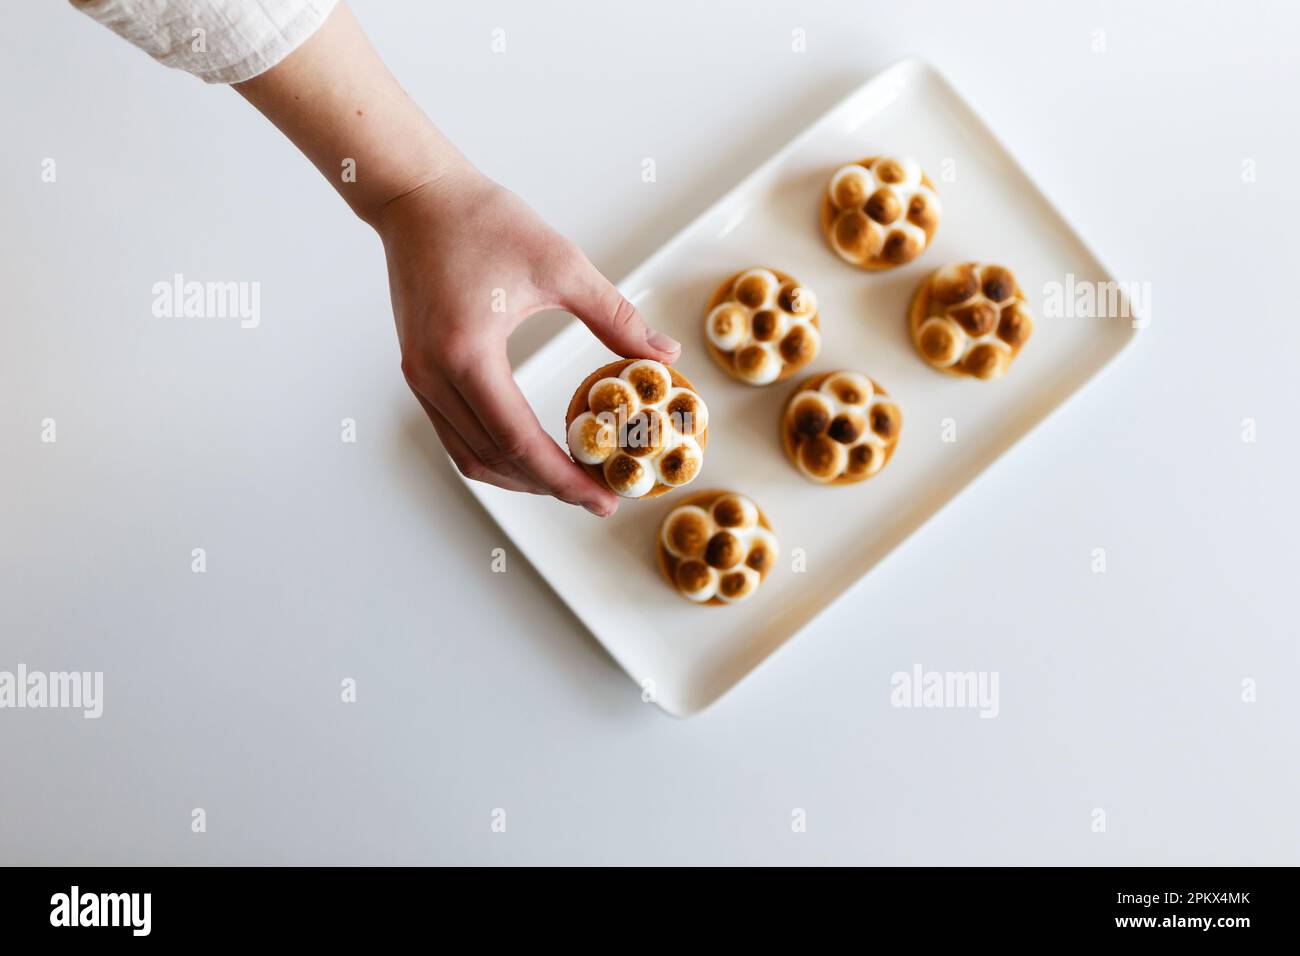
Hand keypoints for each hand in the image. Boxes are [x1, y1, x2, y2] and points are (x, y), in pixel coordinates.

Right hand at [373, 167, 680, 514]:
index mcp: (467, 353)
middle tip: (597, 494)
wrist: (417, 196)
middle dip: (548, 486)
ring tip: (567, 481)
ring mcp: (420, 377)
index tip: (603, 498)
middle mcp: (434, 376)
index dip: (565, 479)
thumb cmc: (484, 219)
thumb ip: (615, 316)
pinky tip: (529, 452)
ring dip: (518, 477)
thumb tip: (665, 355)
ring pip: (469, 455)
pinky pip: (455, 433)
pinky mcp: (418, 371)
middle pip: (494, 459)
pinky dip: (493, 454)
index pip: (520, 441)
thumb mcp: (560, 263)